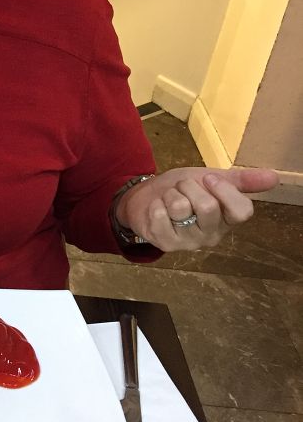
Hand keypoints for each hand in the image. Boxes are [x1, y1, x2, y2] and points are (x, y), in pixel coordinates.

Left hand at [116, 166, 278, 251]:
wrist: (148, 196)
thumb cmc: (183, 190)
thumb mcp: (212, 179)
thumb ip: (241, 180)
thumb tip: (274, 177)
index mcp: (228, 219)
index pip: (242, 211)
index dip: (224, 191)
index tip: (208, 178)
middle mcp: (212, 235)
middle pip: (207, 206)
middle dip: (189, 187)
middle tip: (182, 188)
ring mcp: (189, 242)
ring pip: (181, 208)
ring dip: (170, 194)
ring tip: (169, 198)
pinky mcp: (166, 244)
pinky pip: (160, 215)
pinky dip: (156, 204)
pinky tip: (158, 209)